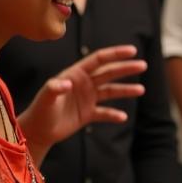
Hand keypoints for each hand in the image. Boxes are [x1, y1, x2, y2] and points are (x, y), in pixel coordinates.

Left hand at [17, 46, 146, 153]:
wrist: (38, 131)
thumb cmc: (40, 112)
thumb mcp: (46, 99)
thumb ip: (55, 88)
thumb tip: (66, 83)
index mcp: (75, 74)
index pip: (99, 60)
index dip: (115, 54)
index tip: (132, 51)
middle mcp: (83, 84)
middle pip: (109, 73)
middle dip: (126, 68)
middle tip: (143, 65)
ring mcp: (87, 99)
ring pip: (110, 91)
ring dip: (125, 90)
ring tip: (141, 90)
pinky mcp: (88, 114)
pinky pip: (105, 113)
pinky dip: (114, 115)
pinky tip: (122, 117)